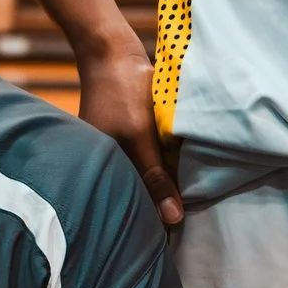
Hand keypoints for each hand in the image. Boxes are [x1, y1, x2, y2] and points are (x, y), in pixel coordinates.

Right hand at [72, 37, 182, 226]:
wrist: (112, 52)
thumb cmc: (121, 92)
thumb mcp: (139, 136)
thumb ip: (155, 177)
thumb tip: (173, 218)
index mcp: (99, 170)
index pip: (126, 209)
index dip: (151, 221)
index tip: (176, 235)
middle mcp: (107, 165)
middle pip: (135, 198)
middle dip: (158, 209)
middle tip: (187, 225)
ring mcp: (117, 152)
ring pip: (143, 182)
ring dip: (163, 188)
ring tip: (188, 203)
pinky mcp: (128, 140)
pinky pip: (148, 165)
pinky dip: (163, 169)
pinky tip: (180, 173)